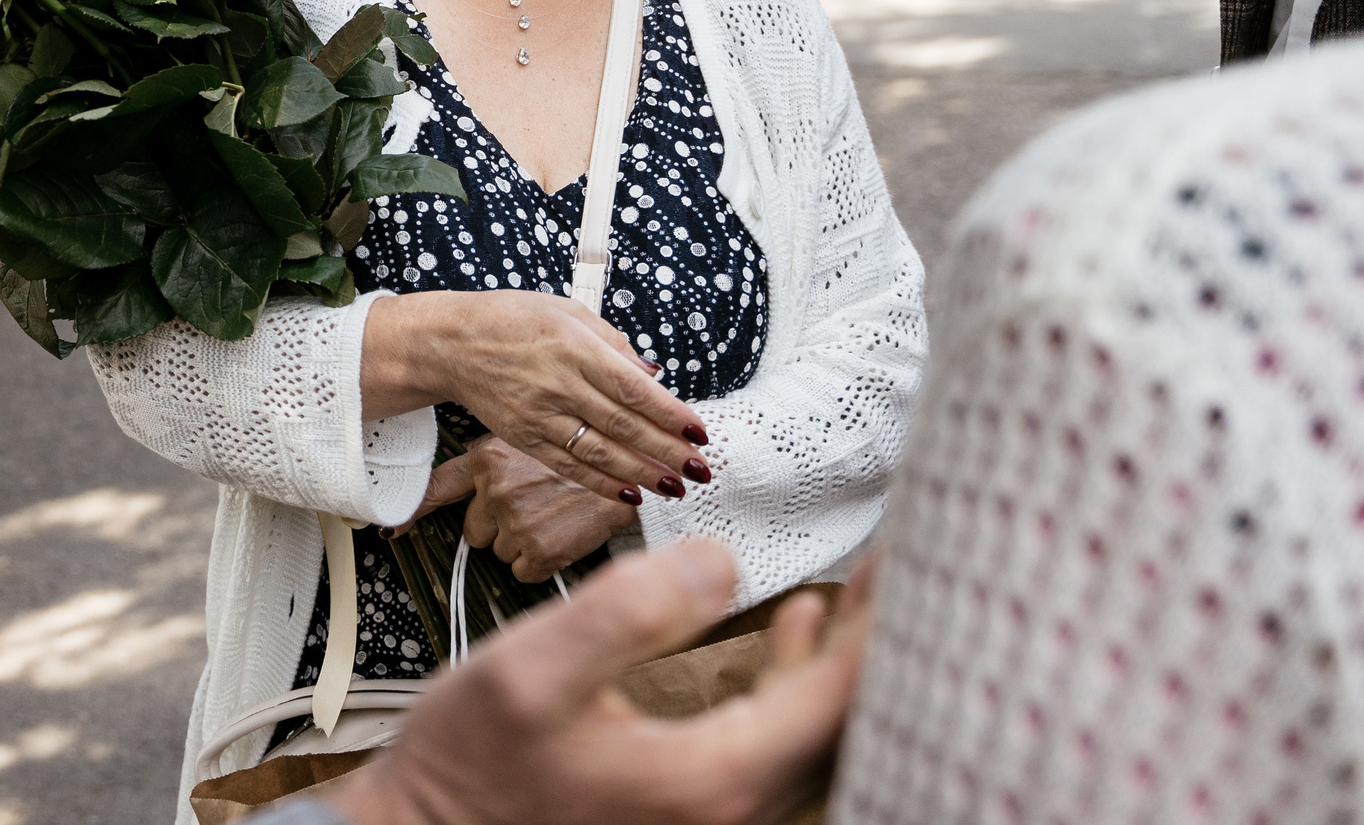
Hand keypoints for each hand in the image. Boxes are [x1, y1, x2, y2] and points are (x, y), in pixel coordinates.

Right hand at [331, 541, 877, 824]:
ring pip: (812, 742)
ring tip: (850, 595)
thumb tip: (720, 564)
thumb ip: (629, 613)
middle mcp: (729, 812)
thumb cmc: (468, 765)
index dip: (871, 626)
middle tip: (895, 573)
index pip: (831, 698)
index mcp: (709, 777)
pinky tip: (785, 640)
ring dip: (837, 667)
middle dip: (871, 645)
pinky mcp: (688, 814)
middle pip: (840, 727)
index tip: (893, 565)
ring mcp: (713, 822)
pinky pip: (776, 750)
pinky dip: (797, 694)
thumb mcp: (532, 670)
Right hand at [362, 291, 708, 502]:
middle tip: (700, 470)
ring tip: (674, 487)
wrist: (453, 343)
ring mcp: (540, 415)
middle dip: (667, 452)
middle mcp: (559, 384)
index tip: (699, 432)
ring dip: (642, 474)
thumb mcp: (568, 311)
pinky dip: (600, 484)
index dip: (670, 415)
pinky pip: (568, 466)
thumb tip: (653, 375)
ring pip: (600, 452)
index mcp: (575, 348)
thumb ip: (613, 343)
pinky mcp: (525, 438)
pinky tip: (629, 494)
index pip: (633, 389)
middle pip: (623, 426)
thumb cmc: (512, 319)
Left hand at [413, 434, 638, 581]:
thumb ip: (500, 459)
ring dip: (523, 543)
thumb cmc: (588, 455)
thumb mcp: (535, 437)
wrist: (635, 473)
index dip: (412, 513)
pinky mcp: (537, 551)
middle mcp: (494, 489)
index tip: (390, 531)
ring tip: (554, 518)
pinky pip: (525, 571)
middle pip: (474, 530)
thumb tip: (477, 482)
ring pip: (501, 551)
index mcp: (489, 457)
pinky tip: (563, 536)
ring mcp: (514, 521)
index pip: (436, 489)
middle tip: (533, 509)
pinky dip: (543, 563)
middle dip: (499, 526)